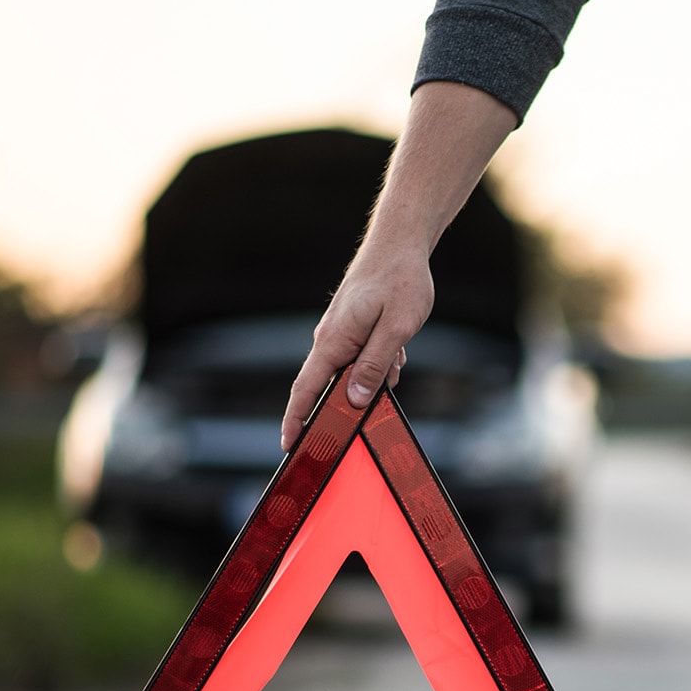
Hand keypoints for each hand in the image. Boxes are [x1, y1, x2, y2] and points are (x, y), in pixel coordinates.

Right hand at [279, 81, 518, 450]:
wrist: (401, 244)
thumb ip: (374, 365)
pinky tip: (399, 345)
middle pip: (329, 387)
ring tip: (397, 350)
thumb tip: (354, 400)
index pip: (306, 390)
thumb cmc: (400, 282)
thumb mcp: (395, 329)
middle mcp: (331, 340)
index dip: (296, 420)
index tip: (289, 446)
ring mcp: (342, 334)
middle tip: (359, 424)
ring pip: (355, 372)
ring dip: (376, 375)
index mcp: (334, 342)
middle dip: (345, 406)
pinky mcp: (355, 329)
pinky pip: (367, 357)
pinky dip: (383, 358)